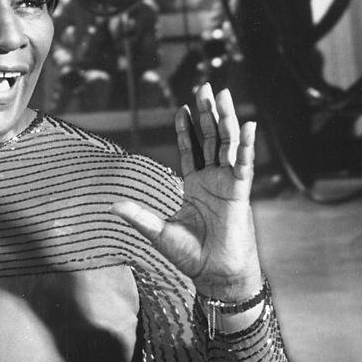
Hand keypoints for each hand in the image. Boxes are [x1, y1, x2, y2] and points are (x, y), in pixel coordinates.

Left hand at [113, 83, 262, 300]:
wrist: (215, 275)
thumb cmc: (190, 257)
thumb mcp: (159, 231)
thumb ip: (140, 216)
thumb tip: (113, 205)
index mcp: (195, 186)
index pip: (190, 149)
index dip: (186, 128)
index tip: (183, 106)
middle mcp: (213, 180)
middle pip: (210, 138)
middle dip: (208, 112)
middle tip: (207, 85)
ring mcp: (228, 184)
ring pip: (227, 144)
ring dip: (225, 118)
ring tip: (223, 93)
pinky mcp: (240, 193)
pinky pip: (244, 164)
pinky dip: (246, 145)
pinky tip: (248, 124)